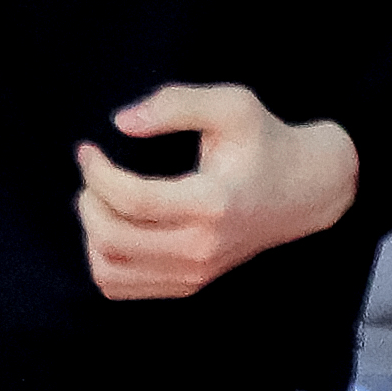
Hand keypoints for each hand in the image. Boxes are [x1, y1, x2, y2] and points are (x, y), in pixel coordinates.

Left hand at [76, 83, 358, 300]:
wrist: (303, 192)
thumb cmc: (264, 142)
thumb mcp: (232, 105)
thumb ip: (176, 104)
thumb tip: (121, 122)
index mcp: (212, 204)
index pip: (133, 201)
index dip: (97, 173)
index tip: (88, 149)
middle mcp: (202, 249)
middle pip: (113, 240)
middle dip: (88, 200)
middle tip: (94, 172)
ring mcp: (195, 273)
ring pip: (109, 270)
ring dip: (90, 231)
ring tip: (102, 198)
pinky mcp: (188, 285)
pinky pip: (120, 286)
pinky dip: (103, 256)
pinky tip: (117, 222)